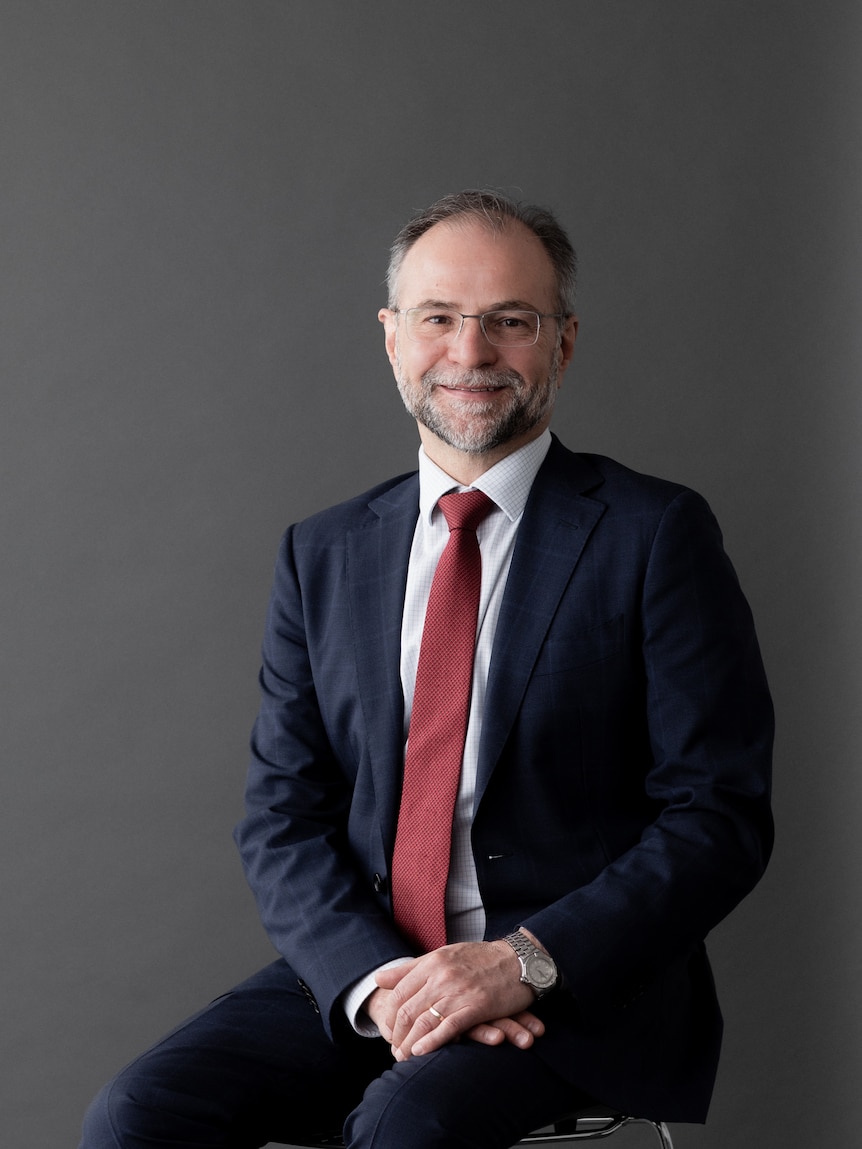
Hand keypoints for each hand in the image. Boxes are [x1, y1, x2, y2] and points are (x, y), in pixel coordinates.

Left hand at [371, 940, 542, 1060]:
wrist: (519, 959)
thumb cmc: (481, 959)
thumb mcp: (443, 955)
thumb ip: (411, 968)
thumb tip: (378, 978)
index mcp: (433, 962)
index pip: (399, 992)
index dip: (389, 1015)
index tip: (388, 1030)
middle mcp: (441, 975)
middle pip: (407, 1010)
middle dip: (396, 1034)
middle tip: (393, 1049)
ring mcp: (458, 991)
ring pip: (423, 1021)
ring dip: (409, 1044)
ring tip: (403, 1057)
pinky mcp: (476, 1006)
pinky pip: (448, 1027)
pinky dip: (431, 1042)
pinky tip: (421, 1052)